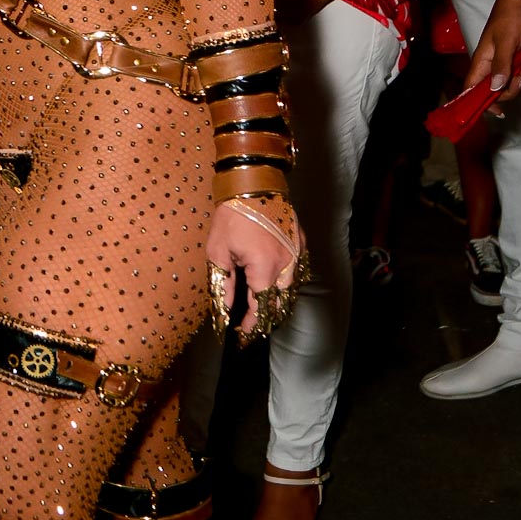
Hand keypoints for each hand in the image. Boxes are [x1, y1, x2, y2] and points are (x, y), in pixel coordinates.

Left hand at [205, 201, 304, 339]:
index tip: (243, 334)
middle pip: (281, 304)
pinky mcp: (302, 245)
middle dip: (266, 318)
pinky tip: (273, 285)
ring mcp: (297, 255)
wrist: (253, 185)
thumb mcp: (218, 252)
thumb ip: (224, 284)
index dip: (252, 325)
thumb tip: (225, 309)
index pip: (261, 307)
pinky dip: (286, 283)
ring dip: (277, 302)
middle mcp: (287, 265)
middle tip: (252, 325)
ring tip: (261, 308)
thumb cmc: (232, 216)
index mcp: (265, 268)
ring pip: (291, 290)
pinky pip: (297, 273)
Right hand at [466, 0, 520, 106]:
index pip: (472, 89)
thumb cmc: (510, 18)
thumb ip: (501, 66)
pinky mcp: (519, 57)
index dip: (481, 103)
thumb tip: (495, 89)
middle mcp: (492, 65)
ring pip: (517, 80)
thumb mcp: (506, 42)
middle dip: (516, 84)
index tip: (499, 111)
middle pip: (500, 90)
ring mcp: (506, 62)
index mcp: (482, 62)